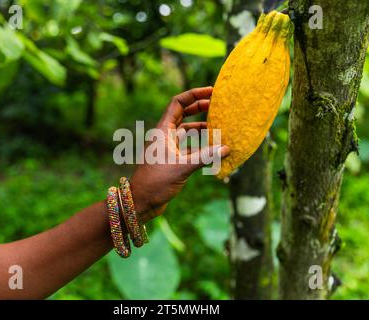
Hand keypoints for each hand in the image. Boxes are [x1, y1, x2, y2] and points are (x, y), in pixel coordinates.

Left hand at [130, 87, 229, 223]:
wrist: (141, 201)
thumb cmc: (155, 183)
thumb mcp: (182, 167)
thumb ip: (205, 157)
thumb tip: (227, 148)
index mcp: (163, 130)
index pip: (178, 103)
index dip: (194, 94)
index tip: (211, 91)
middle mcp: (165, 135)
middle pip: (183, 113)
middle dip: (200, 106)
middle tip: (218, 103)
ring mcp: (168, 147)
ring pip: (186, 130)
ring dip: (201, 125)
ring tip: (218, 123)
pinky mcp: (172, 159)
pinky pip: (188, 146)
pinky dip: (200, 144)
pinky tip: (213, 146)